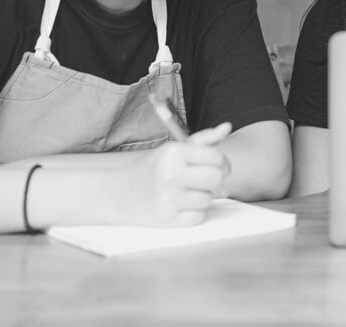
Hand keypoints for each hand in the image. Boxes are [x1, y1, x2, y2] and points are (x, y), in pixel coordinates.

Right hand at [116, 122, 232, 226]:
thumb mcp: (175, 149)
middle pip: (216, 179)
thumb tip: (227, 127)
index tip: (217, 166)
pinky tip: (180, 205)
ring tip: (186, 192)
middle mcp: (171, 174)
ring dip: (202, 197)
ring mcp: (169, 198)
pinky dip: (193, 213)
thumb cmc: (153, 168)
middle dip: (215, 180)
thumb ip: (204, 140)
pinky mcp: (167, 219)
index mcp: (174, 152)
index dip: (222, 163)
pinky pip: (198, 217)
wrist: (118, 193)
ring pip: (208, 199)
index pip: (217, 158)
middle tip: (205, 180)